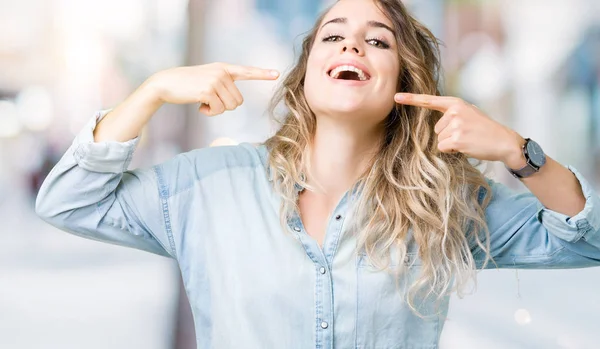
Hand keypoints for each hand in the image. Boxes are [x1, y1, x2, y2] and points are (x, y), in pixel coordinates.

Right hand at [147, 62, 279, 115]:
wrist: (165, 84)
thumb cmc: (186, 86)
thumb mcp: (207, 80)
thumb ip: (223, 85)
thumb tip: (235, 103)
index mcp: (223, 68)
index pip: (246, 71)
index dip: (262, 74)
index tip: (276, 74)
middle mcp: (222, 72)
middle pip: (238, 101)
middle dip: (225, 106)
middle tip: (209, 101)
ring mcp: (215, 80)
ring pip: (230, 107)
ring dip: (217, 110)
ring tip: (203, 101)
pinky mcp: (208, 90)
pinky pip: (218, 110)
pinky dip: (209, 112)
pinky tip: (198, 105)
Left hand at [394, 93, 526, 168]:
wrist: (504, 141)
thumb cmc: (485, 130)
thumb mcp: (469, 114)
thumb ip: (452, 114)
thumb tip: (436, 125)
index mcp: (456, 103)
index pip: (430, 100)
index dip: (411, 99)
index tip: (396, 97)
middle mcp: (454, 111)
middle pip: (436, 129)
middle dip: (448, 136)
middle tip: (467, 134)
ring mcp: (455, 124)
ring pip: (439, 139)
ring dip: (451, 144)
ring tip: (469, 140)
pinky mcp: (456, 138)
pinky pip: (443, 148)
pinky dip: (453, 151)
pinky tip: (467, 146)